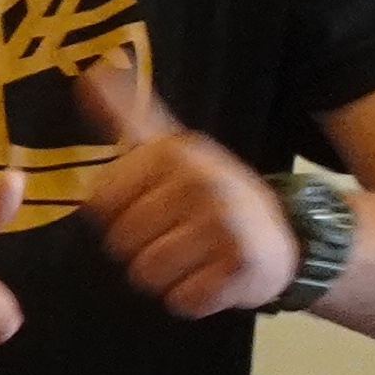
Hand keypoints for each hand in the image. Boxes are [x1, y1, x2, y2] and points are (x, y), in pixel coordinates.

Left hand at [78, 58, 298, 320]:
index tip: (152, 204)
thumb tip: (88, 73)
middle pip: (120, 243)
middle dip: (143, 247)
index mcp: (175, 153)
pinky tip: (215, 279)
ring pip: (146, 275)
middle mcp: (201, 182)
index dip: (119, 213)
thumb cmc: (212, 197)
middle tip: (181, 234)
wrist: (286, 238)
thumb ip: (127, 116)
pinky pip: (180, 301)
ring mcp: (225, 225)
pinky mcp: (241, 269)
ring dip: (166, 276)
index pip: (99, 202)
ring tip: (196, 256)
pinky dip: (193, 299)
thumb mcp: (173, 149)